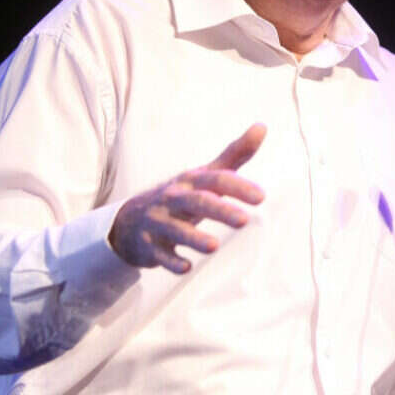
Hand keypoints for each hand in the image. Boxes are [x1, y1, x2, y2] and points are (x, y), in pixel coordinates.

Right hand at [108, 123, 266, 273]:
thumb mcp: (205, 175)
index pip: (216, 180)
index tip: (261, 197)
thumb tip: (263, 126)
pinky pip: (159, 254)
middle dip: (220, 210)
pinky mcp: (149, 245)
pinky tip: (185, 268)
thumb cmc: (180, 196)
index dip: (238, 186)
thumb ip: (234, 155)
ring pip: (176, 230)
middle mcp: (173, 199)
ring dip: (194, 238)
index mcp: (191, 182)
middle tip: (244, 220)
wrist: (131, 220)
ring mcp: (158, 222)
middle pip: (197, 202)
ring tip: (214, 246)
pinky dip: (170, 261)